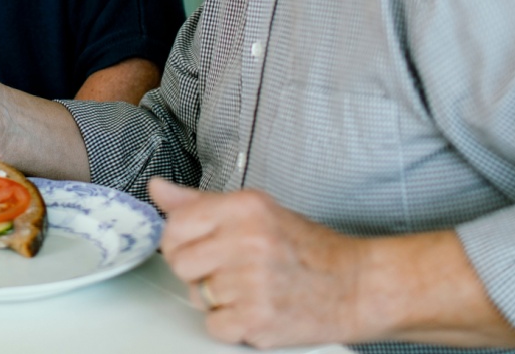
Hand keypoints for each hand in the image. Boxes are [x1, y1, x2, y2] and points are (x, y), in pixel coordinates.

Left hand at [150, 179, 363, 348]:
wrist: (356, 286)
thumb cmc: (307, 250)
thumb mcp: (257, 211)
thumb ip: (201, 203)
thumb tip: (158, 190)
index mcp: (246, 208)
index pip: (176, 223)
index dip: (179, 240)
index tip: (195, 245)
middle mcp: (249, 240)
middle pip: (179, 261)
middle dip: (196, 270)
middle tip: (226, 269)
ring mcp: (253, 281)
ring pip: (197, 295)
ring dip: (216, 298)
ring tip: (247, 288)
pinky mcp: (258, 318)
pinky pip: (214, 325)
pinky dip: (230, 324)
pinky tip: (254, 308)